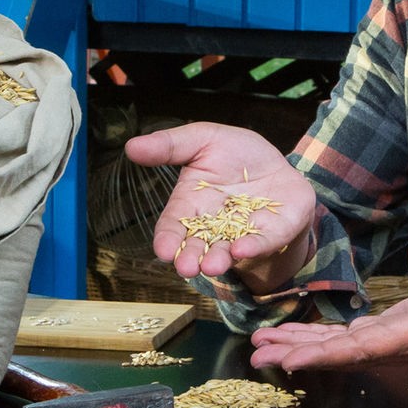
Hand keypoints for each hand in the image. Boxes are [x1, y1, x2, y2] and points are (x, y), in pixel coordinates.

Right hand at [124, 122, 316, 286]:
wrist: (276, 163)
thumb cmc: (234, 154)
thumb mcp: (202, 139)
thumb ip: (169, 145)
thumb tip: (131, 146)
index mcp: (192, 205)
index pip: (174, 225)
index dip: (168, 238)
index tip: (163, 250)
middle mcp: (216, 225)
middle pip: (199, 244)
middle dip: (192, 257)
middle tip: (185, 268)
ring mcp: (245, 231)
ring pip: (229, 249)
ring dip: (219, 259)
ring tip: (211, 266)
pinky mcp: (276, 230)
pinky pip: (266, 240)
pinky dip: (254, 245)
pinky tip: (243, 250)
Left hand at [249, 242, 407, 370]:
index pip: (358, 349)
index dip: (322, 355)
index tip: (289, 361)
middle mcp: (389, 348)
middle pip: (335, 355)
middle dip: (294, 355)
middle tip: (255, 355)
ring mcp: (381, 344)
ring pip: (332, 350)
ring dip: (294, 348)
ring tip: (258, 347)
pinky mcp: (376, 336)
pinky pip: (338, 342)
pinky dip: (310, 341)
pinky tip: (285, 339)